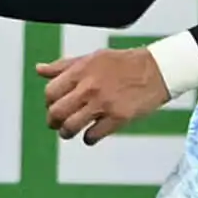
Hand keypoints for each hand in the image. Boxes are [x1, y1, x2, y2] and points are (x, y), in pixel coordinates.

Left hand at [39, 48, 170, 143]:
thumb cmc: (123, 64)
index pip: (50, 92)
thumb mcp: (92, 58)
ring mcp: (103, 103)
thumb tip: (39, 70)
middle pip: (56, 112)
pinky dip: (88, 139)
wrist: (158, 70)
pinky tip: (92, 135)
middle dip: (53, 121)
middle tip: (57, 124)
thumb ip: (64, 66)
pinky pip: (92, 136)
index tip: (55, 106)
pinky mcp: (118, 118)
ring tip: (70, 132)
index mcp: (81, 71)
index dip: (49, 103)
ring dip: (66, 133)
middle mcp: (89, 87)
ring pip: (70, 127)